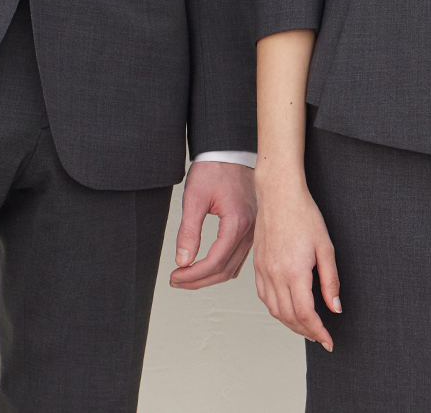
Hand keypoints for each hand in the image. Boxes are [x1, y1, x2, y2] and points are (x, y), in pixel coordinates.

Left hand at [169, 161, 255, 289]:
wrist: (229, 150)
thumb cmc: (214, 168)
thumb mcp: (194, 197)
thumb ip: (188, 231)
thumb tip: (183, 261)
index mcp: (238, 222)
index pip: (216, 262)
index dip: (194, 275)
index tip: (176, 276)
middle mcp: (250, 230)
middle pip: (225, 270)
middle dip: (199, 280)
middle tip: (178, 280)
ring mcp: (254, 230)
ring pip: (234, 266)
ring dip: (210, 276)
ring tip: (188, 276)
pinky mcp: (252, 227)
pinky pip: (239, 256)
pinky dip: (222, 266)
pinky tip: (207, 266)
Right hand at [253, 169, 339, 350]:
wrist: (278, 193)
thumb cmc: (303, 213)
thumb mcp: (325, 246)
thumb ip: (330, 280)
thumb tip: (335, 307)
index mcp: (294, 271)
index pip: (306, 314)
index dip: (318, 332)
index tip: (328, 340)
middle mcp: (275, 274)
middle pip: (289, 317)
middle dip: (306, 332)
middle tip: (320, 336)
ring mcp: (264, 270)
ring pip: (275, 310)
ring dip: (290, 324)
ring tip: (306, 327)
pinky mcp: (258, 264)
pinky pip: (265, 296)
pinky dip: (276, 309)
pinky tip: (286, 308)